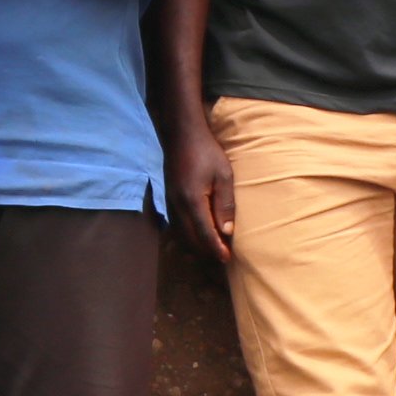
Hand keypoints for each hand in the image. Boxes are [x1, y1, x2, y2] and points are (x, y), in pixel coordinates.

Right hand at [168, 129, 236, 264]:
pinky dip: (186, 235)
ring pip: (180, 234)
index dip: (216, 248)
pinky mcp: (168, 199)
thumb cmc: (207, 152)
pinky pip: (176, 225)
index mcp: (192, 201)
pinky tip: (197, 235)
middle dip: (206, 251)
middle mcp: (178, 206)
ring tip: (211, 249)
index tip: (226, 259)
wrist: (182, 135)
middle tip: (222, 256)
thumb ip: (225, 204)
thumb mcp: (223, 176)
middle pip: (190, 239)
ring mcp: (170, 203)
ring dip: (195, 245)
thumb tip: (227, 232)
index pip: (204, 234)